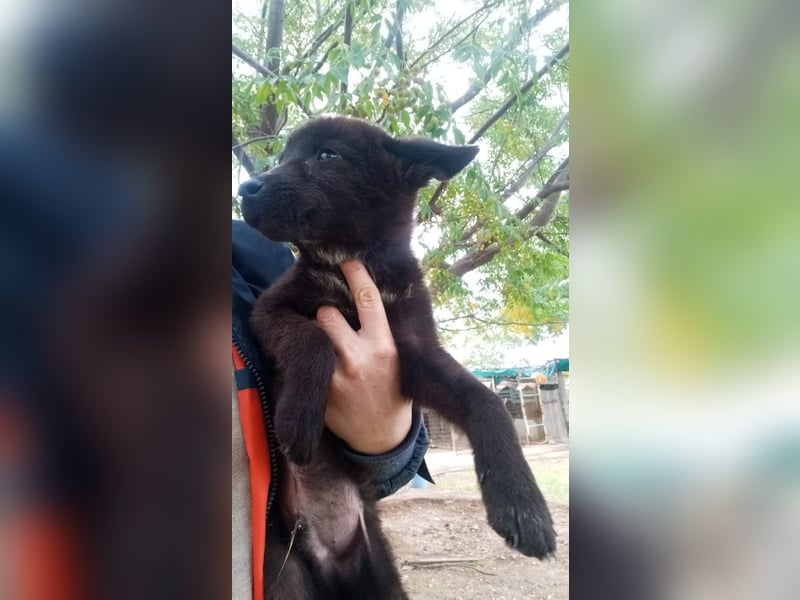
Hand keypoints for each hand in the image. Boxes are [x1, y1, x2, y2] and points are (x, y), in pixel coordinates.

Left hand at [316, 260, 411, 454]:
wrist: (382, 436)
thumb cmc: (392, 388)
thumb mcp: (398, 357)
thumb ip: (382, 331)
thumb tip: (367, 295)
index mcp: (384, 347)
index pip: (368, 300)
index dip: (356, 275)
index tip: (347, 260)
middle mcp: (359, 359)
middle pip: (327, 315)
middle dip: (326, 315)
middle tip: (331, 323)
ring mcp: (336, 378)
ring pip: (315, 336)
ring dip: (317, 336)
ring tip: (325, 345)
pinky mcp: (321, 394)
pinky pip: (308, 363)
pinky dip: (311, 362)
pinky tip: (321, 371)